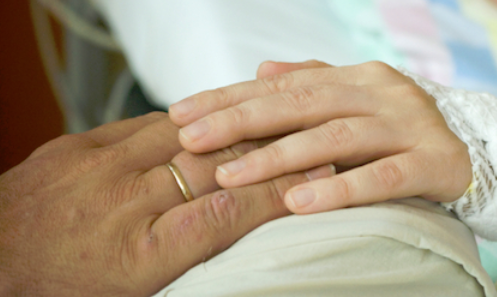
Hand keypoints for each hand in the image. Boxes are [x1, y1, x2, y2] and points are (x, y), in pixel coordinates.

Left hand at [0, 112, 332, 295]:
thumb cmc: (57, 291)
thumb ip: (182, 267)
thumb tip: (228, 237)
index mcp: (138, 256)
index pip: (226, 214)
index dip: (273, 195)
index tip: (304, 184)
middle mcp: (122, 204)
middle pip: (212, 168)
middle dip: (262, 157)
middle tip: (296, 148)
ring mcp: (96, 168)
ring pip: (182, 137)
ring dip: (226, 134)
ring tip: (258, 130)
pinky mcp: (75, 146)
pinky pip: (142, 126)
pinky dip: (179, 128)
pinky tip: (198, 131)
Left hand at [169, 60, 471, 213]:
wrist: (472, 143)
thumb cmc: (395, 124)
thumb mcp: (350, 97)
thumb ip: (309, 82)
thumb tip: (260, 70)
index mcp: (349, 78)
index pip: (276, 87)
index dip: (227, 98)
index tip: (182, 114)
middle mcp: (374, 93)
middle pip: (297, 105)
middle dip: (239, 122)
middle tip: (191, 139)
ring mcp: (403, 125)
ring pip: (332, 138)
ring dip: (278, 157)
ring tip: (232, 176)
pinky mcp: (431, 162)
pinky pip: (381, 176)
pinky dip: (339, 188)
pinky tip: (298, 201)